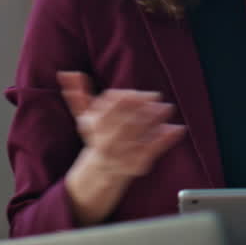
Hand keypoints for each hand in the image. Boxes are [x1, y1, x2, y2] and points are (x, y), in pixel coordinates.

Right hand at [58, 71, 185, 177]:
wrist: (101, 171)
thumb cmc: (97, 138)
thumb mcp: (85, 117)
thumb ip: (78, 95)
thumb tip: (67, 73)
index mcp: (94, 130)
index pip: (107, 113)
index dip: (121, 102)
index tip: (133, 93)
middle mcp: (107, 144)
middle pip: (125, 124)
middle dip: (141, 109)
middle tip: (156, 95)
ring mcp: (123, 155)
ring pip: (140, 137)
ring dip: (155, 120)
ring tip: (166, 107)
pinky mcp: (138, 163)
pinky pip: (153, 151)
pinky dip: (166, 139)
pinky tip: (178, 128)